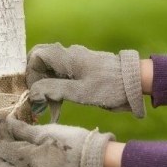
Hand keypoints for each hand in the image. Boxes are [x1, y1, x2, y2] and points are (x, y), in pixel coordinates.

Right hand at [26, 43, 144, 118]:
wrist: (136, 83)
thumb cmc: (109, 87)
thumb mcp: (79, 92)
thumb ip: (53, 90)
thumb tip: (32, 92)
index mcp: (68, 57)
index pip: (36, 56)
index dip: (30, 73)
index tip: (35, 92)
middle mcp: (70, 56)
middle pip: (42, 62)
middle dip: (36, 82)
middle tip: (39, 100)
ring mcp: (77, 62)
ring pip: (52, 71)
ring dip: (47, 89)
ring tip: (50, 110)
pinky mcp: (83, 70)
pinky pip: (62, 77)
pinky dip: (57, 90)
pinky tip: (59, 107)